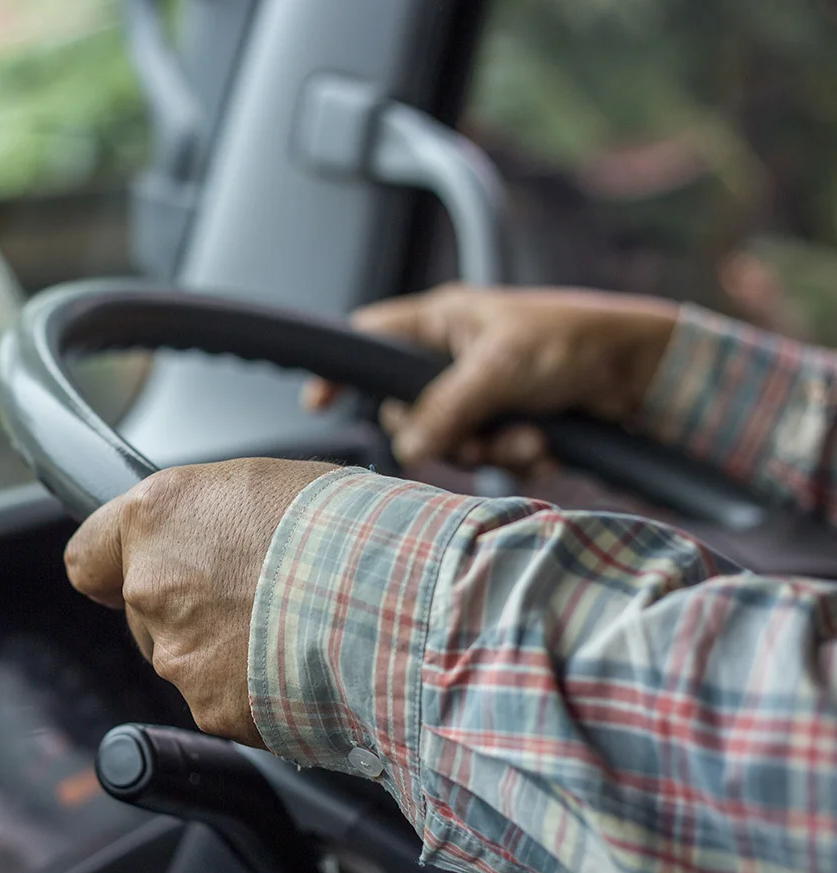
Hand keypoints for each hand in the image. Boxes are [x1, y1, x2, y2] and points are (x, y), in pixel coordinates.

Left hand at [64, 458, 337, 748]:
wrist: (395, 600)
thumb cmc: (347, 529)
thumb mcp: (265, 485)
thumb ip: (208, 517)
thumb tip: (206, 535)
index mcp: (158, 518)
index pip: (88, 557)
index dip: (110, 569)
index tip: (123, 577)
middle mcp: (153, 586)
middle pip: (146, 612)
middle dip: (190, 609)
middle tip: (257, 594)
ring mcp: (179, 654)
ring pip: (186, 659)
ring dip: (226, 652)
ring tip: (293, 628)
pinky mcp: (212, 709)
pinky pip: (224, 702)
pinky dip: (256, 692)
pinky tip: (300, 666)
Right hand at [301, 284, 679, 469]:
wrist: (648, 373)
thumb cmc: (576, 340)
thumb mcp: (499, 369)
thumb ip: (445, 408)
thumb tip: (406, 446)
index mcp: (442, 321)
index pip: (370, 340)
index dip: (342, 371)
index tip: (318, 404)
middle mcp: (456, 357)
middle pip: (410, 410)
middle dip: (445, 434)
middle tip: (475, 436)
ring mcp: (483, 392)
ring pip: (453, 441)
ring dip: (491, 449)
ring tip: (531, 436)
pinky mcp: (512, 421)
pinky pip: (491, 455)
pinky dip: (519, 456)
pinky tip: (549, 443)